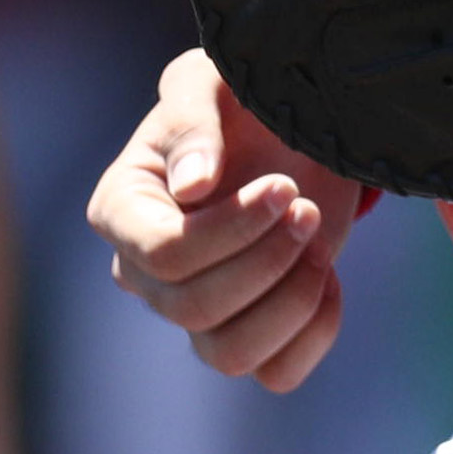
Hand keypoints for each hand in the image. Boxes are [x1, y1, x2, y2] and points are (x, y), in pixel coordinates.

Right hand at [87, 48, 365, 391]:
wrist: (291, 122)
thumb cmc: (240, 94)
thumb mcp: (212, 79)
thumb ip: (192, 118)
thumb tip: (190, 189)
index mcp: (123, 209)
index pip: (162, 256)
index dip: (230, 231)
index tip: (282, 186)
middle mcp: (146, 271)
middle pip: (193, 308)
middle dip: (265, 260)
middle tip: (306, 206)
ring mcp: (197, 309)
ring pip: (229, 356)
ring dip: (289, 302)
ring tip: (318, 240)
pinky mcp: (251, 329)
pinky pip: (276, 373)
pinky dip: (314, 333)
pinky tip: (329, 274)